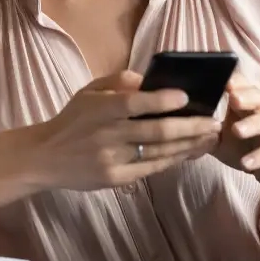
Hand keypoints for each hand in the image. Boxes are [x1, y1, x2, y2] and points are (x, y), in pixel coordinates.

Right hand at [29, 70, 220, 190]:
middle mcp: (107, 135)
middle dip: (189, 127)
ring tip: (210, 137)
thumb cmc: (72, 119)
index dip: (160, 100)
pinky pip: (151, 168)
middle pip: (155, 132)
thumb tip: (149, 80)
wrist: (45, 157)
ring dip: (189, 145)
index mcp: (100, 109)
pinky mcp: (115, 179)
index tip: (185, 96)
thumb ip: (118, 81)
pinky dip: (173, 160)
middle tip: (214, 121)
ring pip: (159, 152)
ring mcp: (112, 159)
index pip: (133, 103)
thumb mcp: (89, 91)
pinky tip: (190, 152)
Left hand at [213, 73, 259, 192]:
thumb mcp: (220, 139)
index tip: (221, 79)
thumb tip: (176, 121)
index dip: (234, 81)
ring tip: (236, 131)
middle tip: (233, 98)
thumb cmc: (244, 149)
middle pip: (259, 97)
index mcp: (249, 104)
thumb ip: (203, 128)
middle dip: (246, 96)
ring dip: (253, 124)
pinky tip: (246, 163)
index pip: (243, 85)